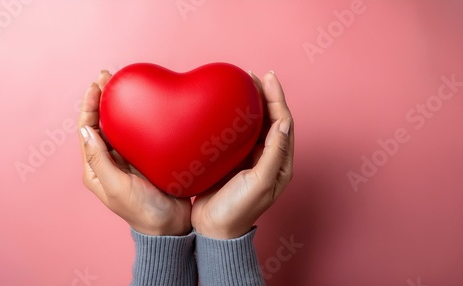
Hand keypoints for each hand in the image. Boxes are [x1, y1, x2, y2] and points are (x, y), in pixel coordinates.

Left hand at [78, 70, 191, 235]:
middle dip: (102, 99)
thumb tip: (85, 129)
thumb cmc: (142, 211)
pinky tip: (144, 105)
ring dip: (119, 105)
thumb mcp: (117, 186)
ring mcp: (127, 159)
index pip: (87, 131)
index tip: (96, 85)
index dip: (89, 106)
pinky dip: (138, 116)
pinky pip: (138, 133)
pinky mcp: (145, 158)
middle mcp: (108, 161)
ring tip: (122, 84)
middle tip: (109, 76)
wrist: (171, 225)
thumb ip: (100, 159)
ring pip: (119, 126)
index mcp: (95, 168)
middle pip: (101, 124)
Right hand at [191, 71, 293, 238]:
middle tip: (253, 76)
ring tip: (243, 85)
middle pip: (270, 120)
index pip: (282, 123)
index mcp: (279, 163)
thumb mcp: (260, 182)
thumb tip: (283, 122)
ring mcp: (250, 158)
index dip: (276, 99)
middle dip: (264, 96)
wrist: (213, 228)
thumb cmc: (238, 209)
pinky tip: (227, 108)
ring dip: (250, 105)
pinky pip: (237, 133)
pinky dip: (235, 118)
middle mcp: (268, 157)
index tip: (268, 78)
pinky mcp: (233, 160)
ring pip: (254, 124)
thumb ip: (273, 153)